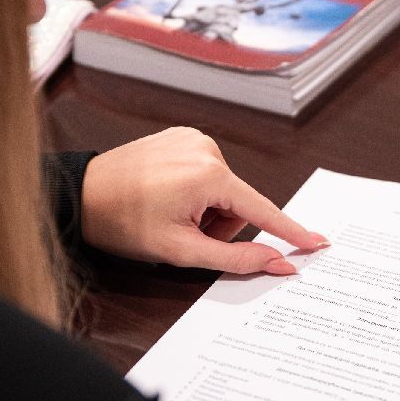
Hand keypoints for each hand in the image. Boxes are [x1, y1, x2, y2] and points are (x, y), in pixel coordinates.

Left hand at [80, 127, 328, 274]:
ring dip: (206, 209)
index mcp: (209, 175)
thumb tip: (277, 263)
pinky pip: (206, 172)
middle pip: (239, 203)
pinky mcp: (182, 137)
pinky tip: (166, 195)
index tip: (318, 242)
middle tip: (183, 234)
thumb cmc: (123, 223)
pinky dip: (195, 191)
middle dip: (220, 226)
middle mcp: (207, 149)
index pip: (262, 210)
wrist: (81, 196)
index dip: (291, 231)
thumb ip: (235, 259)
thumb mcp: (181, 250)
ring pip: (223, 190)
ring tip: (169, 213)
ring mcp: (193, 139)